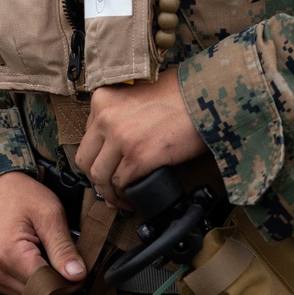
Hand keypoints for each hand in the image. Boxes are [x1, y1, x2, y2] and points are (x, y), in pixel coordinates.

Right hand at [0, 171, 86, 294]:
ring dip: (44, 281)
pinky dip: (32, 278)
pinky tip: (35, 258)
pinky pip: (20, 289)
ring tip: (46, 252)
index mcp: (9, 255)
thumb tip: (77, 276)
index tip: (77, 266)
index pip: (47, 288)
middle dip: (56, 281)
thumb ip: (63, 248)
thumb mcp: (50, 214)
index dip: (67, 281)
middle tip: (63, 256)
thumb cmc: (21, 194)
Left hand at [74, 71, 205, 208]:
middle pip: (87, 160)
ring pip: (101, 176)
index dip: (96, 159)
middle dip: (97, 179)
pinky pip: (121, 184)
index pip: (87, 139)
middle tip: (110, 189)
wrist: (206, 98)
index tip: (107, 169)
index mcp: (103, 100)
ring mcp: (120, 137)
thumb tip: (115, 146)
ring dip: (110, 193)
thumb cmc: (180, 94)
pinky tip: (133, 200)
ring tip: (122, 199)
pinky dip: (125, 196)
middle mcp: (105, 117)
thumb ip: (120, 114)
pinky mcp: (137, 156)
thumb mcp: (137, 95)